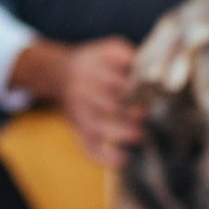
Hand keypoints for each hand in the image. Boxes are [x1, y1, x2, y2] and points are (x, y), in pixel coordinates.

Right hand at [9, 37, 142, 166]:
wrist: (57, 74)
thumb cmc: (93, 63)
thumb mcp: (107, 49)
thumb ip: (126, 54)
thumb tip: (151, 65)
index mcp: (91, 69)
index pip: (114, 81)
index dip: (133, 89)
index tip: (150, 93)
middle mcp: (82, 90)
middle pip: (106, 104)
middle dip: (129, 111)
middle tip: (147, 115)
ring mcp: (78, 112)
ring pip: (97, 126)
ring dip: (120, 132)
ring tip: (140, 135)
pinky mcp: (77, 128)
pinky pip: (88, 146)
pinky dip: (104, 157)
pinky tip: (122, 159)